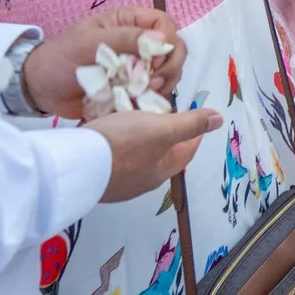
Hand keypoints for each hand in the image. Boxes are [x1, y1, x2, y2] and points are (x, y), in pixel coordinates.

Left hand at [25, 6, 185, 113]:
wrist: (40, 89)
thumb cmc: (60, 58)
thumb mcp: (89, 42)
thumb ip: (125, 38)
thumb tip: (162, 39)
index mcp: (127, 22)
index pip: (165, 23)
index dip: (168, 40)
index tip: (155, 60)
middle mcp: (137, 42)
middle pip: (173, 49)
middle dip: (170, 66)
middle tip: (154, 82)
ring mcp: (136, 67)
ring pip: (168, 72)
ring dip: (163, 84)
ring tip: (145, 94)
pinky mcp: (133, 88)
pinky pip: (155, 92)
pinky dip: (153, 99)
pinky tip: (140, 104)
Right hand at [86, 105, 219, 202]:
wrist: (74, 165)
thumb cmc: (123, 145)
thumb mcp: (161, 129)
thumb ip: (190, 123)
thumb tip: (219, 120)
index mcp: (162, 170)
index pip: (187, 150)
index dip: (194, 132)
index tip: (197, 117)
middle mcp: (142, 180)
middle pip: (161, 154)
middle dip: (165, 134)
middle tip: (162, 113)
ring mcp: (117, 181)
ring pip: (135, 155)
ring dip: (137, 137)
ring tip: (133, 116)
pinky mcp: (96, 176)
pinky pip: (111, 156)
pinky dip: (114, 142)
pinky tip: (106, 131)